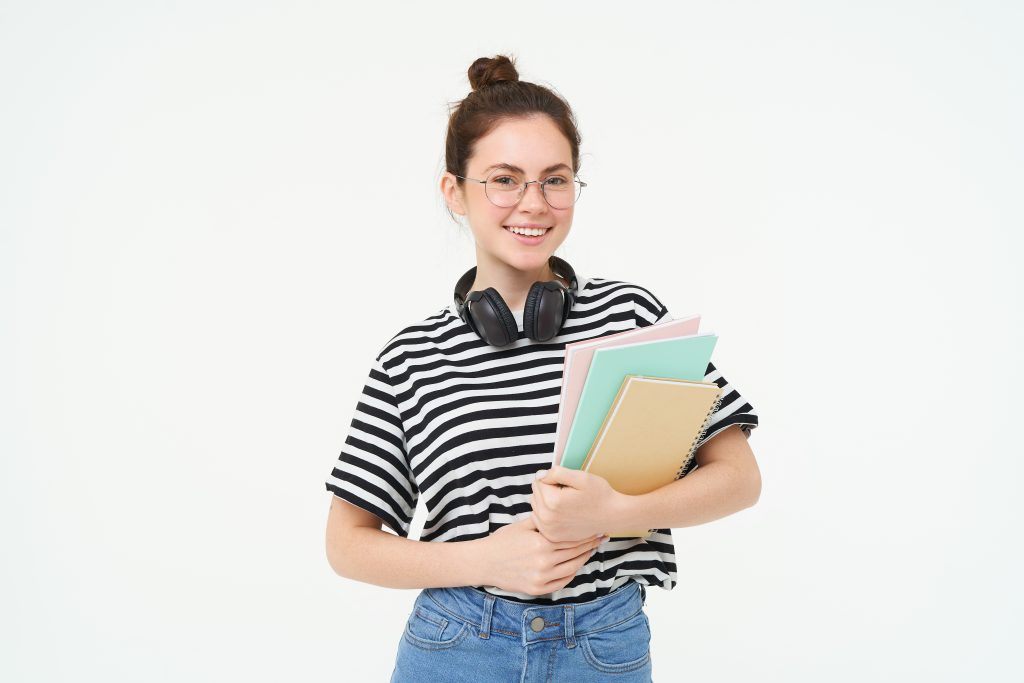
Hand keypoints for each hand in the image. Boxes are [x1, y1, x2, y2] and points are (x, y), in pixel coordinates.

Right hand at [481, 515, 606, 595]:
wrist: (484, 563)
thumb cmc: (502, 541)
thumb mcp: (522, 526)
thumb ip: (542, 520)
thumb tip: (558, 509)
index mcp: (541, 543)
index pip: (570, 538)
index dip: (585, 533)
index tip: (596, 528)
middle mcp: (544, 562)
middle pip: (574, 553)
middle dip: (589, 545)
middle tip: (601, 538)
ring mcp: (541, 578)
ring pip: (572, 568)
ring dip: (584, 559)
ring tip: (591, 551)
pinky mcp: (537, 589)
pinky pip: (561, 582)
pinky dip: (571, 574)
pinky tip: (576, 566)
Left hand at [529, 466, 623, 542]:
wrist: (612, 516)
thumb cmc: (599, 495)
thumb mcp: (581, 477)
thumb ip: (556, 473)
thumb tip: (539, 475)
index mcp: (552, 501)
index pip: (538, 481)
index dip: (552, 479)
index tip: (566, 484)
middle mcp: (547, 518)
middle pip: (535, 494)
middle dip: (547, 490)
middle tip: (566, 494)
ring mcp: (549, 530)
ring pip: (535, 507)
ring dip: (545, 502)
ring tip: (564, 503)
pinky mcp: (552, 536)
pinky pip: (539, 519)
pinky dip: (546, 515)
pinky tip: (561, 514)